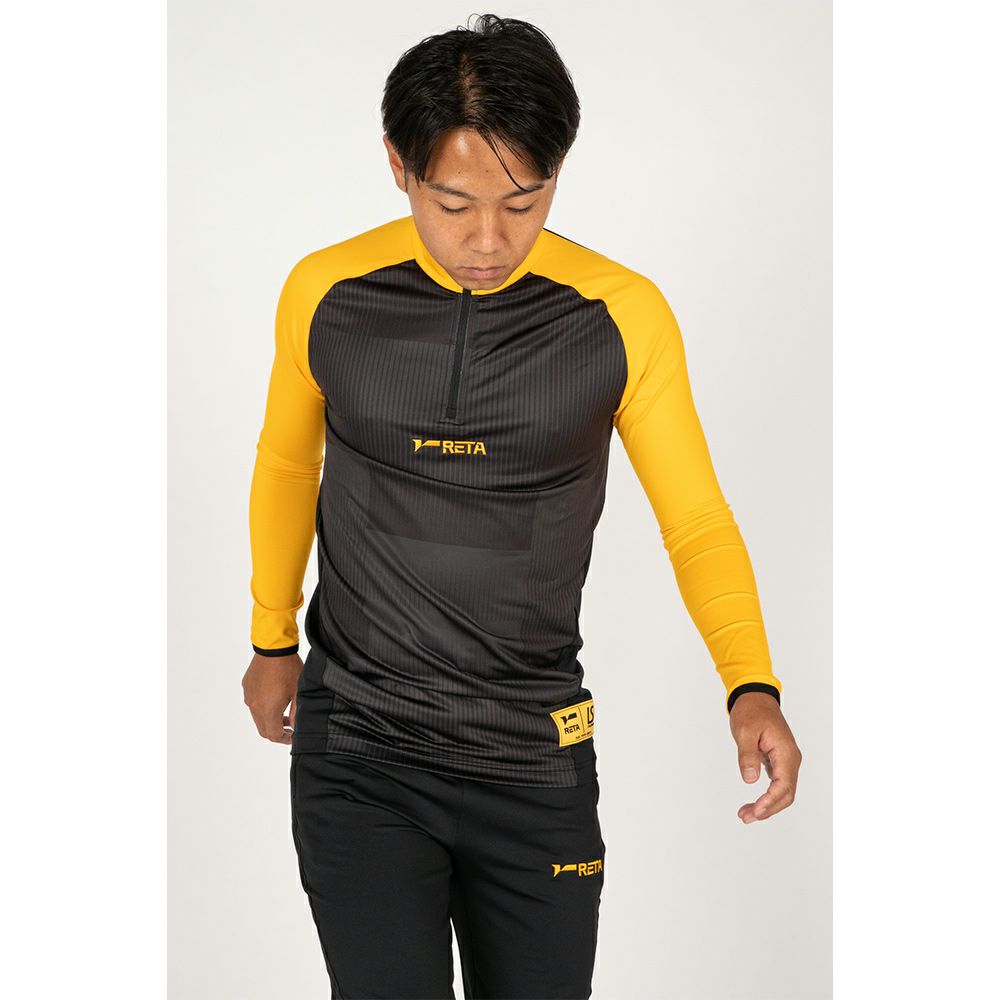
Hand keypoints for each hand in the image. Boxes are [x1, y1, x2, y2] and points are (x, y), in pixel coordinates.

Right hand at [241, 652, 302, 744]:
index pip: (273, 735)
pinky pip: (253, 703)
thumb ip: (297, 714)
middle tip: (290, 728)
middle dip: (277, 732)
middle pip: (263, 729)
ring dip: (270, 719)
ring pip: (257, 717)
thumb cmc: (289, 669)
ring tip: (284, 713)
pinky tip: (274, 698)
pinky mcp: (247, 687)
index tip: (293, 736)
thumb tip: (296, 727)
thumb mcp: (298, 693)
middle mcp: (255, 706)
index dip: (284, 739)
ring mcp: (249, 696)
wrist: (274, 648)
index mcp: (268, 710)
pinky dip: (263, 707)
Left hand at [729, 692, 801, 823]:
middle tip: (745, 817)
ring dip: (767, 805)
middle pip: (786, 794)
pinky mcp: (779, 761)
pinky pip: (778, 784)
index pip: (783, 785)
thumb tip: (750, 780)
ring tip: (745, 814)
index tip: (755, 812)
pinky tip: (753, 803)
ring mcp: (786, 761)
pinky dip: (767, 796)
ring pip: (782, 791)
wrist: (756, 698)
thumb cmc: (751, 711)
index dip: (770, 802)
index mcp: (785, 752)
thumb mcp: (745, 731)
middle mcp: (790, 759)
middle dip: (767, 809)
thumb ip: (747, 755)